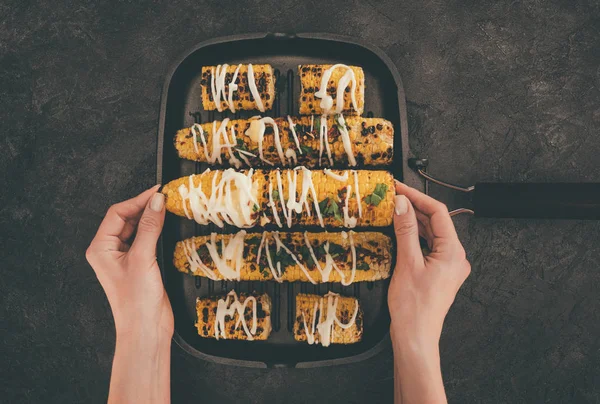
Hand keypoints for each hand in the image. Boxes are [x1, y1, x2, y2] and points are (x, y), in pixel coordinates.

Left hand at [86, 186, 173, 342]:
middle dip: (145, 208)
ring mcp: (125, 258)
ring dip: (151, 219)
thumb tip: (156, 202)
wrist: (146, 330)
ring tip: (168, 209)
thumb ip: (150, 227)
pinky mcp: (140, 264)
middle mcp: (110, 251)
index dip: (137, 200)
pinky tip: (167, 227)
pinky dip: (156, 231)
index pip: (117, 213)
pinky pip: (146, 240)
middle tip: (165, 199)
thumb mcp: (143, 258)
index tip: (157, 192)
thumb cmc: (136, 302)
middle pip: (127, 219)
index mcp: (101, 248)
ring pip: (138, 228)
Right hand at [388, 181, 469, 403]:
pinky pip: (428, 247)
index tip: (399, 188)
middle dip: (414, 208)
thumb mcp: (407, 263)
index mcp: (453, 253)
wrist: (415, 337)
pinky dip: (415, 237)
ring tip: (393, 210)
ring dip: (413, 222)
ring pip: (431, 235)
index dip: (417, 197)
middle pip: (436, 223)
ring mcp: (448, 266)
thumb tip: (402, 205)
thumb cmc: (413, 307)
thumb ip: (406, 230)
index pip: (438, 213)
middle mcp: (456, 257)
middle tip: (392, 197)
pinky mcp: (439, 273)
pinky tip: (400, 232)